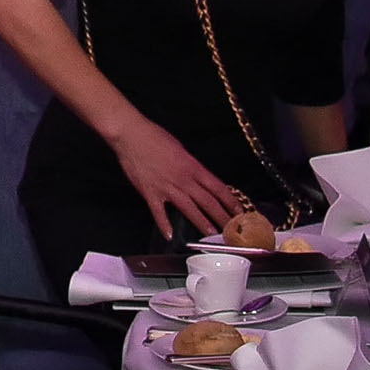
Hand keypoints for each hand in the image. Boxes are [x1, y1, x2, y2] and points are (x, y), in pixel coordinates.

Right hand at [105, 118, 246, 241]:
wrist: (130, 134)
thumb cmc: (154, 137)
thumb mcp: (181, 148)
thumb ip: (190, 166)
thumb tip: (198, 178)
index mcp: (193, 167)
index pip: (218, 188)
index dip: (231, 201)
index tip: (239, 211)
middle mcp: (184, 179)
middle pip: (208, 202)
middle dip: (222, 217)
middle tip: (232, 229)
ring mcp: (167, 187)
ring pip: (189, 209)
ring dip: (202, 223)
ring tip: (212, 234)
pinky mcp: (150, 193)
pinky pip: (159, 212)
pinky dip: (164, 224)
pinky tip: (170, 235)